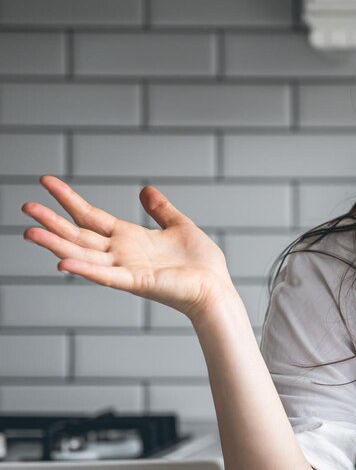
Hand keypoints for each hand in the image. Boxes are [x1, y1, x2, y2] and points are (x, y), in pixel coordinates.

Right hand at [22, 176, 234, 319]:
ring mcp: (126, 269)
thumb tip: (146, 190)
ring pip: (84, 255)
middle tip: (25, 206)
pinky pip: (106, 276)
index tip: (46, 181)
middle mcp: (121, 254)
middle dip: (52, 221)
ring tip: (30, 232)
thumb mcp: (180, 226)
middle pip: (78, 234)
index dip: (68, 199)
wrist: (216, 288)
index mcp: (129, 238)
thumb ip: (161, 210)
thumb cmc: (201, 263)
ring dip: (57, 245)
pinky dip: (85, 270)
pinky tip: (62, 264)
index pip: (90, 215)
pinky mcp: (137, 283)